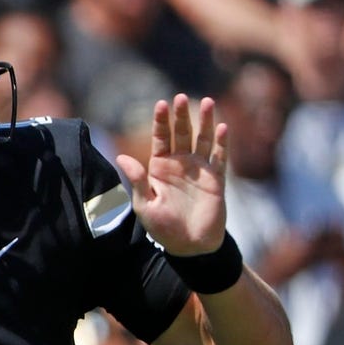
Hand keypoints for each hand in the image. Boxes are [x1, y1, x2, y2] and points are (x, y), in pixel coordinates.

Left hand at [115, 94, 227, 255]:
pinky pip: (220, 157)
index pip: (160, 138)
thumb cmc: (163, 227)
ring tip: (207, 101)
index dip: (161, 121)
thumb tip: (121, 157)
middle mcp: (180, 164)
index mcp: (160, 167)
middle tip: (181, 98)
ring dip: (205, 121)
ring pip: (203, 140)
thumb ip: (137, 180)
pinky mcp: (216, 179)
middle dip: (182, 115)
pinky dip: (222, 143)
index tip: (161, 104)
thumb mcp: (144, 204)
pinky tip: (221, 127)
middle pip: (181, 133)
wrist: (189, 246)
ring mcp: (199, 170)